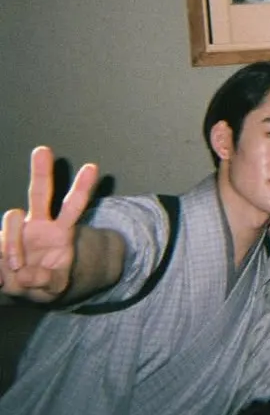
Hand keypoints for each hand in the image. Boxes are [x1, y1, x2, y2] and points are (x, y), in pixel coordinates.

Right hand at [1, 146, 98, 301]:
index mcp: (62, 231)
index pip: (74, 205)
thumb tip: (26, 274)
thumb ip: (48, 282)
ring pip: (12, 216)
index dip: (83, 187)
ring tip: (15, 267)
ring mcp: (17, 231)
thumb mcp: (54, 287)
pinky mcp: (0, 242)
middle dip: (41, 172)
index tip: (93, 167)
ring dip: (13, 244)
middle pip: (40, 193)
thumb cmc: (44, 282)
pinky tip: (1, 275)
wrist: (21, 287)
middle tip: (43, 150)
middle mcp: (38, 224)